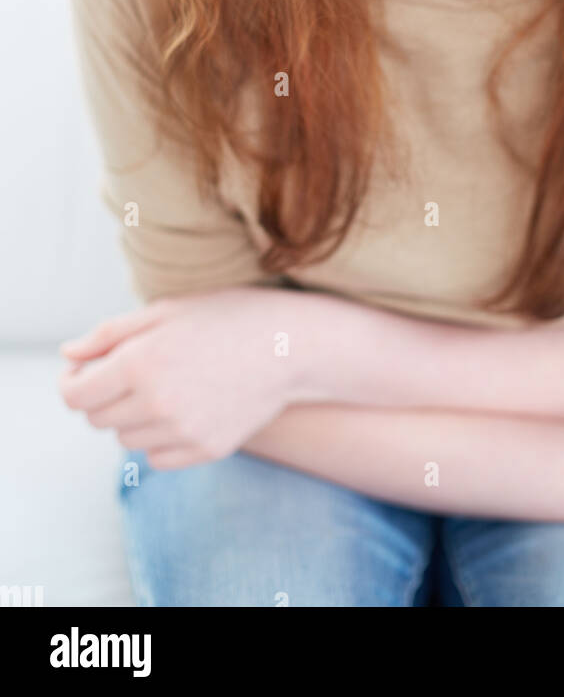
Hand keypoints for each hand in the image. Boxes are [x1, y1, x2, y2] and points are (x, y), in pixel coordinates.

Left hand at [57, 287, 325, 469]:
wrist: (290, 345)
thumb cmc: (226, 317)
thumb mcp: (166, 311)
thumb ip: (110, 334)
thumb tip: (68, 356)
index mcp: (139, 362)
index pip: (75, 395)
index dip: (73, 383)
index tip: (85, 372)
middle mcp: (156, 403)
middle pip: (98, 419)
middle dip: (105, 396)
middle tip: (134, 372)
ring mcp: (182, 431)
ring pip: (126, 440)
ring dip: (133, 417)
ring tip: (167, 386)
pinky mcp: (205, 451)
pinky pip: (157, 458)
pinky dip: (160, 439)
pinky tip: (185, 408)